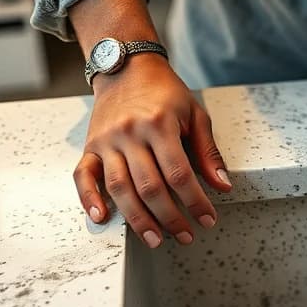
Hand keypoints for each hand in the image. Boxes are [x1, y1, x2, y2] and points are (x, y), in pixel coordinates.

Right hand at [73, 54, 231, 246]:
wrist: (126, 67)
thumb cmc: (165, 93)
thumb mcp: (195, 114)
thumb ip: (208, 152)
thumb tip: (223, 186)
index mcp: (159, 124)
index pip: (179, 174)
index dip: (195, 202)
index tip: (207, 220)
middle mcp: (130, 134)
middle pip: (150, 186)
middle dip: (170, 218)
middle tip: (185, 237)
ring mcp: (106, 141)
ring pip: (119, 188)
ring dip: (137, 218)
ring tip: (154, 240)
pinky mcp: (90, 146)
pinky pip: (83, 176)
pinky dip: (89, 199)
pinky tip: (101, 219)